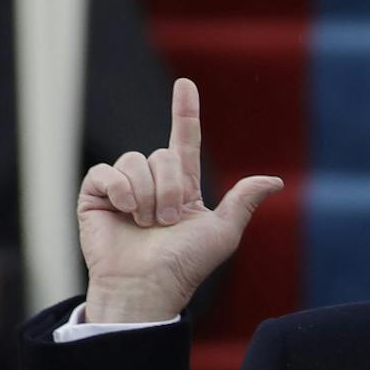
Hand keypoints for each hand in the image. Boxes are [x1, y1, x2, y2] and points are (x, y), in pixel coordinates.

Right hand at [78, 78, 283, 322]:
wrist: (147, 285)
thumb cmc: (185, 265)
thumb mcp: (222, 232)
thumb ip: (243, 201)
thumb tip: (274, 181)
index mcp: (183, 189)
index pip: (184, 142)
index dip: (185, 113)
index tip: (186, 85)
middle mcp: (153, 184)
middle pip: (162, 155)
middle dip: (169, 189)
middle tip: (166, 222)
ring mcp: (123, 188)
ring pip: (135, 161)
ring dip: (146, 195)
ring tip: (145, 224)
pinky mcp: (95, 194)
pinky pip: (106, 172)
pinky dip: (118, 191)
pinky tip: (123, 212)